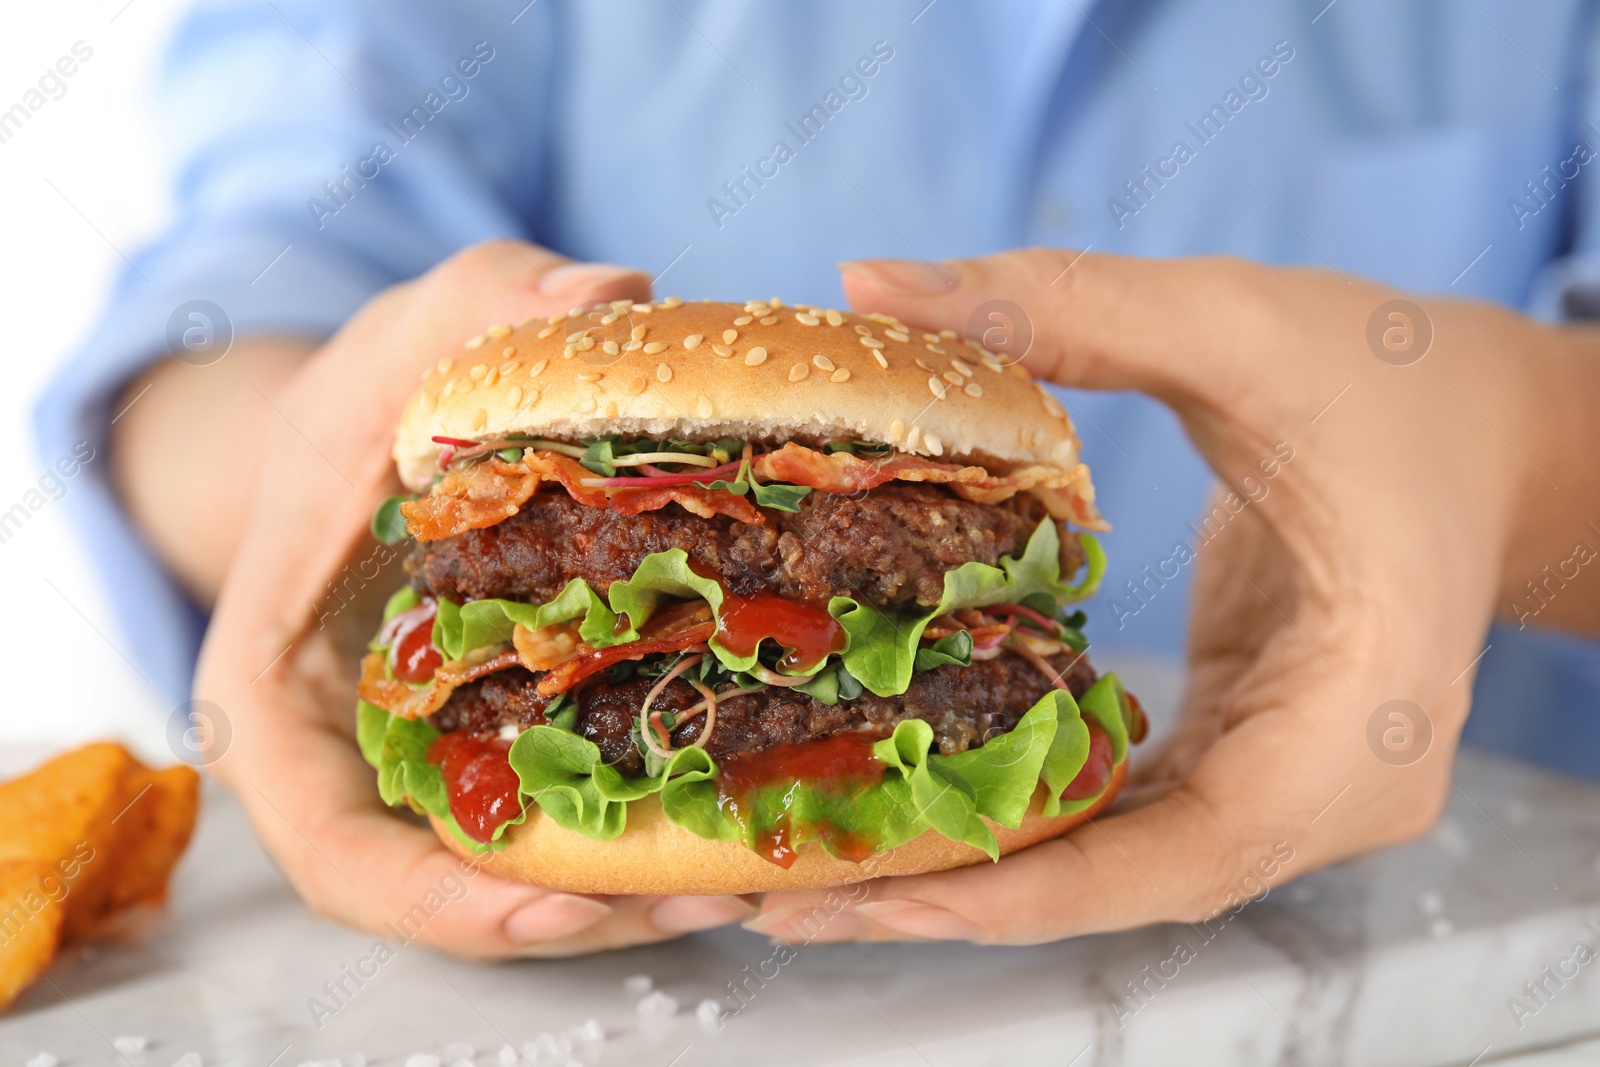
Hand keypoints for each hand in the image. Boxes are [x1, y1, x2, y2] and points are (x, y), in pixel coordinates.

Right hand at [195, 241, 755, 956]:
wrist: (370, 435)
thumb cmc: (357, 401)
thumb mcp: (398, 338)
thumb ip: (479, 303)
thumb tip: (610, 293)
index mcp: (278, 701)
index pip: (332, 848)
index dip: (439, 900)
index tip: (557, 908)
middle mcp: (348, 761)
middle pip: (443, 891)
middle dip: (569, 914)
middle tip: (705, 897)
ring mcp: (425, 764)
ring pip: (514, 870)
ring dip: (625, 892)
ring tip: (747, 877)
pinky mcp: (497, 745)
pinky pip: (561, 811)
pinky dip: (637, 829)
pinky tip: (735, 808)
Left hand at [747, 250, 1591, 942]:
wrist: (1487, 424)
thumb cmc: (1392, 376)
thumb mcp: (1234, 325)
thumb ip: (1059, 302)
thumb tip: (870, 280)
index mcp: (1364, 712)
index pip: (1188, 850)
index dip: (1029, 890)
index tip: (881, 900)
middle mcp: (1341, 786)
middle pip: (1137, 884)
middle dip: (969, 898)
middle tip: (798, 900)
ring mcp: (1303, 785)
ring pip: (1130, 868)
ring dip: (985, 876)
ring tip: (827, 877)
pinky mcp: (1261, 758)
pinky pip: (1138, 821)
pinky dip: (1036, 825)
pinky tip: (926, 811)